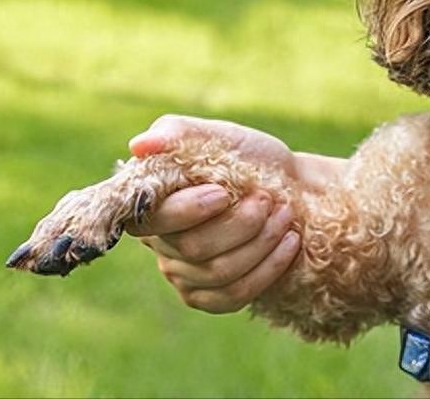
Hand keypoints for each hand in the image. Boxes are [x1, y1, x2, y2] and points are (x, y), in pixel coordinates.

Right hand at [124, 115, 340, 313]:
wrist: (289, 186)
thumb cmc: (249, 159)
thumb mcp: (220, 136)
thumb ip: (178, 133)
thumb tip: (139, 146)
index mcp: (154, 201)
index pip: (156, 218)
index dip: (190, 210)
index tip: (225, 193)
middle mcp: (160, 242)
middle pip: (194, 248)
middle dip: (242, 223)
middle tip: (269, 200)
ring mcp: (182, 274)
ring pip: (218, 274)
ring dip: (261, 243)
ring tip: (285, 217)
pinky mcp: (208, 296)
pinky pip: (232, 296)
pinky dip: (267, 270)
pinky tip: (288, 244)